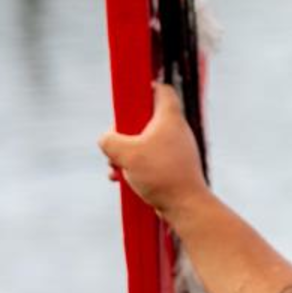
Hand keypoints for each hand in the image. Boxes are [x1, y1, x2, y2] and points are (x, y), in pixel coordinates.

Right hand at [98, 84, 208, 219]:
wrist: (186, 205)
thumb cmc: (161, 175)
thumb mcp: (125, 153)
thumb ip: (109, 141)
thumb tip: (106, 139)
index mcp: (169, 118)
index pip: (162, 90)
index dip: (146, 87)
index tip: (130, 94)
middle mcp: (176, 131)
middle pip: (145, 119)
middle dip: (124, 132)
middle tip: (114, 144)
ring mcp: (176, 149)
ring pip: (145, 143)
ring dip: (126, 153)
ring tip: (115, 167)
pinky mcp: (174, 167)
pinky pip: (150, 161)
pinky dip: (135, 167)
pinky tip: (122, 180)